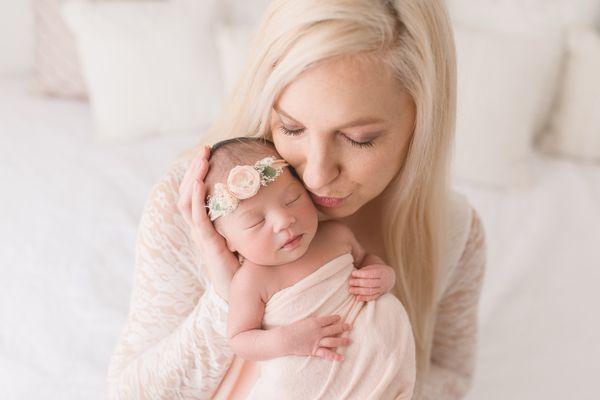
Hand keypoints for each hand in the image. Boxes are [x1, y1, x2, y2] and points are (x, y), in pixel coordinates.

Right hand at [177, 146, 239, 298]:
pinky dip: (196, 199)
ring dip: (193, 178)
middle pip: (189, 192)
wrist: (240, 290)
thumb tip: (265, 190)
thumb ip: (250, 213)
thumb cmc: (245, 262)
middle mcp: (201, 225)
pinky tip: (199, 183)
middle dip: (195, 169)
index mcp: (209, 221)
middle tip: (205, 150)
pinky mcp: (207, 243)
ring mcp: (202, 233)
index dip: (200, 173)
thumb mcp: (247, 232)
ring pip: (189, 201)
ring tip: (202, 160)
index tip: (209, 153)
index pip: (197, 192)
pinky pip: (197, 217)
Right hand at [282, 314, 352, 361]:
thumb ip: (313, 322)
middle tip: (349, 326)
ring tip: (349, 341)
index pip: (329, 319)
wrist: (285, 339)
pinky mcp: (314, 350)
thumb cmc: (293, 328)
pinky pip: (326, 353)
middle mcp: (318, 331)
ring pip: (333, 340)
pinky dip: (335, 356)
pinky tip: (342, 357)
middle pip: (334, 329)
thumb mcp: (304, 321)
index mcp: (315, 322)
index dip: (336, 318)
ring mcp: (317, 341)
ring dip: (342, 341)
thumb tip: (322, 321)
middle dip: (343, 327)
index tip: (340, 317)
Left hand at [348, 264, 395, 301]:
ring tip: (351, 290)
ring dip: (359, 291)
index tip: (353, 273)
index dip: (361, 274)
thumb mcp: (373, 267)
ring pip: (370, 291)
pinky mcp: (380, 295)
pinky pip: (372, 298)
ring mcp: (382, 289)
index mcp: (381, 272)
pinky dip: (364, 298)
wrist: (389, 277)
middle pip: (370, 283)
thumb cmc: (377, 271)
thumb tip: (353, 275)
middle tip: (350, 282)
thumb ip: (364, 270)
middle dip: (358, 283)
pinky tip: (357, 298)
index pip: (370, 274)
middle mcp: (383, 281)